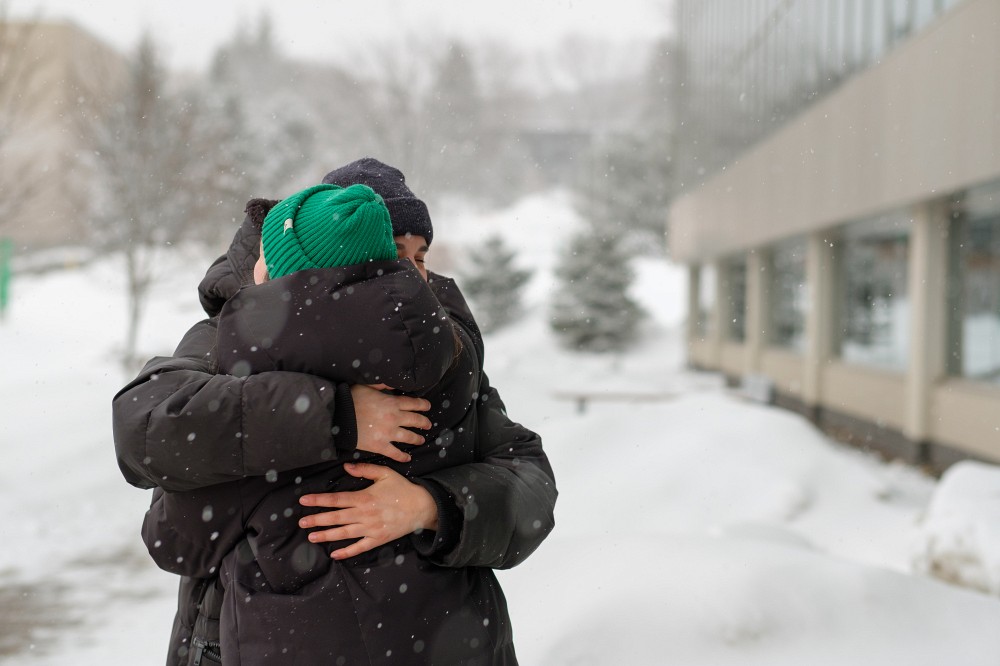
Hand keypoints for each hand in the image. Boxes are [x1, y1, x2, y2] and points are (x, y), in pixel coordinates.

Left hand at [298, 463, 438, 559]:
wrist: (421, 507)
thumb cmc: (402, 489)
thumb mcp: (385, 473)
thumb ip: (364, 470)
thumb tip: (346, 467)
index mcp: (364, 497)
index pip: (336, 499)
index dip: (319, 500)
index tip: (304, 501)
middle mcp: (364, 514)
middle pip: (336, 518)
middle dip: (317, 520)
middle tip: (302, 523)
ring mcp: (370, 529)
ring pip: (344, 533)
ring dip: (326, 535)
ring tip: (312, 537)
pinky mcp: (377, 539)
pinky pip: (359, 547)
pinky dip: (347, 552)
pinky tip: (335, 554)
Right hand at [351, 384, 431, 462]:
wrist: (338, 417)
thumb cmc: (351, 399)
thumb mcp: (367, 386)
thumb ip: (382, 385)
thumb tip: (393, 384)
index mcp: (391, 402)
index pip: (413, 403)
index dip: (422, 405)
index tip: (428, 407)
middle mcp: (394, 417)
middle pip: (415, 420)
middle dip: (424, 422)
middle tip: (428, 425)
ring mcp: (388, 432)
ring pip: (408, 436)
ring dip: (417, 438)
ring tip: (421, 440)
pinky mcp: (380, 445)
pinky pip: (395, 452)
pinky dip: (402, 456)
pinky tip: (408, 458)